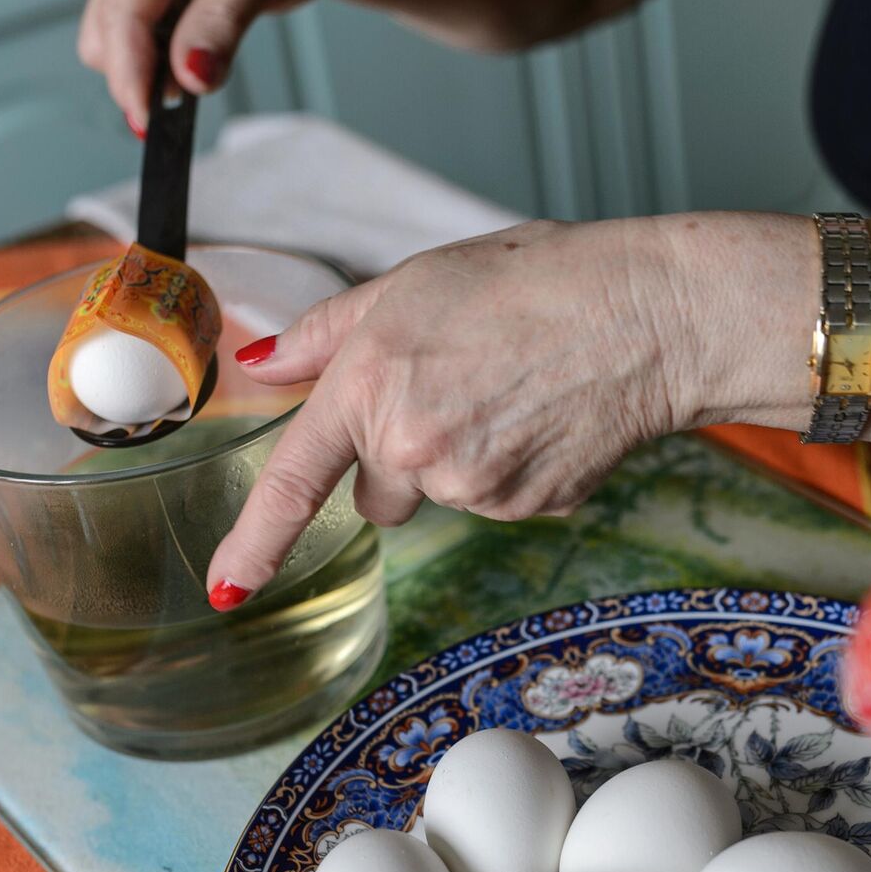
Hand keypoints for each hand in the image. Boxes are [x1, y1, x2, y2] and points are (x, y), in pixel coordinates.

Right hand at [79, 0, 335, 130]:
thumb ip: (220, 25)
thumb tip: (188, 76)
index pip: (121, 12)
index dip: (130, 75)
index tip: (148, 122)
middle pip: (105, 30)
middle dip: (141, 71)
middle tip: (196, 85)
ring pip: (112, 35)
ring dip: (151, 63)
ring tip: (206, 55)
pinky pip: (132, 29)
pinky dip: (159, 52)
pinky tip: (194, 46)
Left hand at [204, 215, 811, 607]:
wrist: (644, 315)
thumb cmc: (535, 282)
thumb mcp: (412, 283)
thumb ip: (327, 333)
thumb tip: (265, 364)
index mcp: (369, 382)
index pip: (294, 483)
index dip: (254, 543)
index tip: (226, 588)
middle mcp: (412, 446)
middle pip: (377, 496)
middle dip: (401, 461)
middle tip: (458, 391)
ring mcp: (472, 486)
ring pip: (442, 498)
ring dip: (465, 461)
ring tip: (515, 392)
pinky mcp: (526, 508)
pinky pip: (500, 503)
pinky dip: (517, 471)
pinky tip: (547, 418)